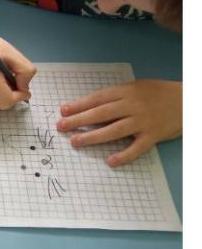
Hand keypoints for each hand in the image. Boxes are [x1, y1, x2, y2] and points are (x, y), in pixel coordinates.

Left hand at [57, 80, 181, 166]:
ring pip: (114, 130)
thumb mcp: (135, 87)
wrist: (186, 100)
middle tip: (61, 127)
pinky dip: (123, 155)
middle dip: (78, 120)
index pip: (97, 99)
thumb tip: (91, 106)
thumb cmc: (157, 92)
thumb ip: (116, 96)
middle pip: (100, 113)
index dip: (79, 105)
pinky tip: (110, 161)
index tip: (63, 111)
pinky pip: (136, 148)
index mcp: (125, 91)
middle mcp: (132, 106)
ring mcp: (143, 121)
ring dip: (93, 137)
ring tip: (75, 142)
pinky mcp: (153, 136)